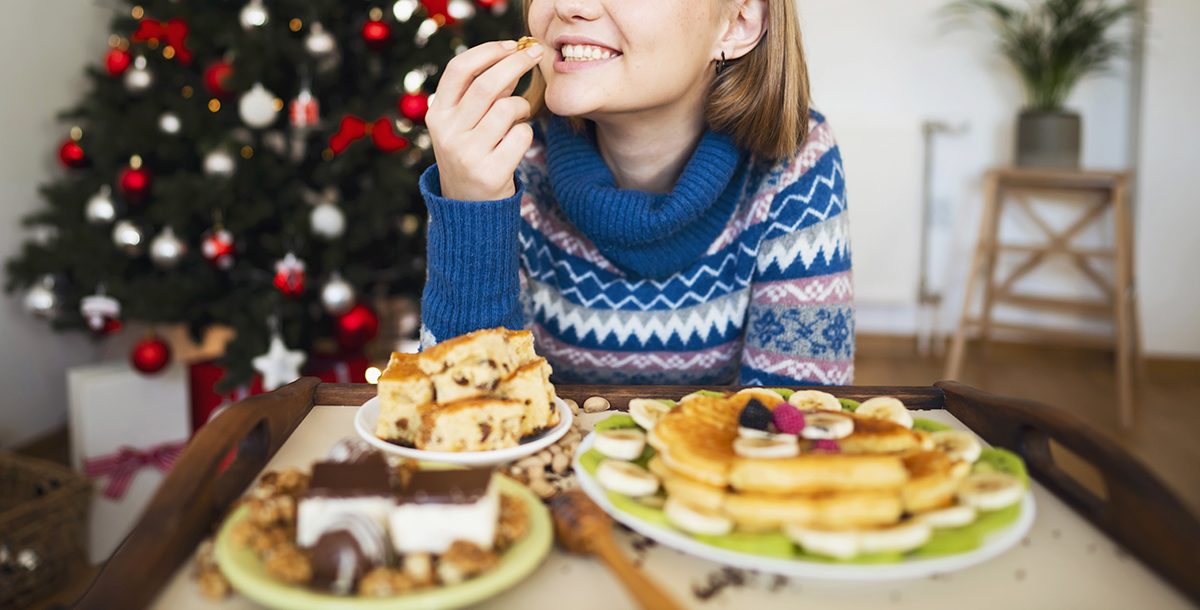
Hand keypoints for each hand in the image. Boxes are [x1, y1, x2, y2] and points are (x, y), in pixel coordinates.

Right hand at [426, 39, 544, 201]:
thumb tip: (513, 55)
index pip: (459, 69)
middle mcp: (448, 133)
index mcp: (437, 114)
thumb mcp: (464, 123)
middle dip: (516, 63)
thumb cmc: (472, 153)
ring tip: (519, 115)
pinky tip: (516, 142)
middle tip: (536, 54)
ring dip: (522, 106)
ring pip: (508, 109)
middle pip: (487, 84)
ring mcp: (467, 154)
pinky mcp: (490, 173)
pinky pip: (522, 135)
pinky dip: (526, 132)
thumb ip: (483, 93)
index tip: (512, 44)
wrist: (467, 207)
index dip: (487, 51)